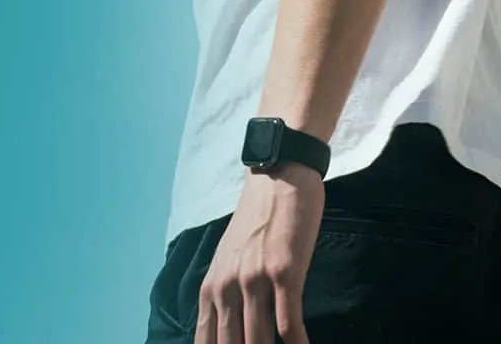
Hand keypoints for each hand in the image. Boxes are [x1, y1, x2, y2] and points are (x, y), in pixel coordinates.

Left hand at [194, 160, 325, 342]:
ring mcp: (254, 280)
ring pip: (259, 343)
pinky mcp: (284, 272)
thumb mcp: (228, 257)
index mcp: (212, 287)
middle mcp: (228, 286)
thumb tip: (226, 334)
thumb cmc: (257, 218)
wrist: (279, 173)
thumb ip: (224, 295)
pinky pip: (289, 324)